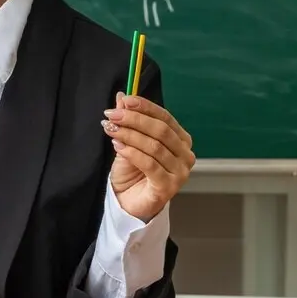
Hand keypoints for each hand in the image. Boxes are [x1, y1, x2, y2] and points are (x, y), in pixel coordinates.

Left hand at [102, 92, 194, 222]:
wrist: (129, 202)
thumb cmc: (133, 171)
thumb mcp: (128, 141)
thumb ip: (129, 120)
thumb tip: (121, 96)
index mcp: (181, 140)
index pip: (165, 117)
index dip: (145, 107)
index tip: (125, 100)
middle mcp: (185, 154)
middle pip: (161, 130)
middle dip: (134, 119)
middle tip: (112, 115)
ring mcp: (180, 172)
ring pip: (154, 146)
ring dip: (129, 135)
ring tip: (111, 129)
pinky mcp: (169, 187)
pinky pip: (150, 164)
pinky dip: (132, 152)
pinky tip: (118, 146)